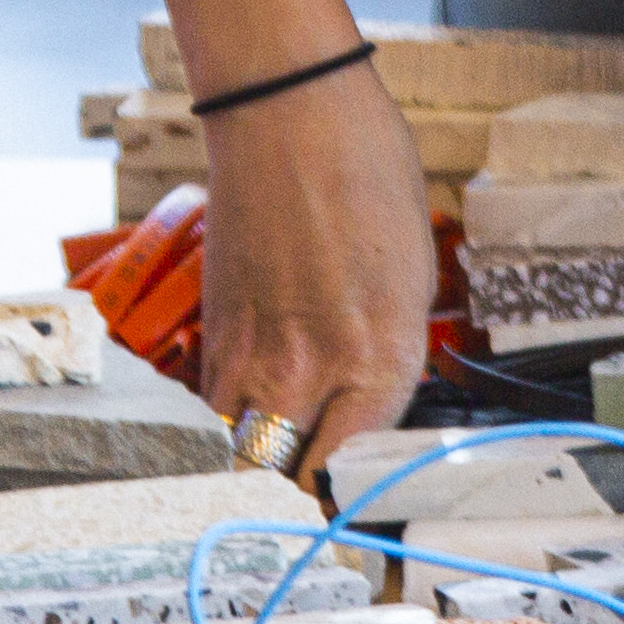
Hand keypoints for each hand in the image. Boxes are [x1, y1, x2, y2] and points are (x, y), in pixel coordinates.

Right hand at [194, 64, 442, 477]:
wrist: (289, 115)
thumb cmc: (365, 175)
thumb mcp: (410, 276)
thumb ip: (388, 353)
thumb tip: (367, 410)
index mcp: (382, 358)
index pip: (356, 472)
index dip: (352, 500)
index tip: (353, 508)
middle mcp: (314, 369)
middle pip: (285, 479)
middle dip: (295, 495)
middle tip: (305, 496)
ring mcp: (254, 355)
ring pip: (236, 456)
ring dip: (253, 467)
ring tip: (270, 466)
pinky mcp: (214, 333)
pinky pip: (213, 411)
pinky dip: (226, 426)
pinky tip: (245, 416)